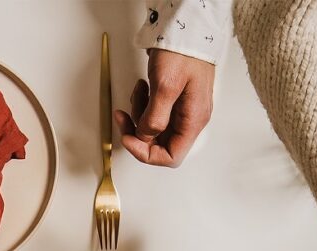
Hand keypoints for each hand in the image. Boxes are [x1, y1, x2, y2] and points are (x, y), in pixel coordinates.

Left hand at [116, 50, 215, 167]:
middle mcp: (190, 118)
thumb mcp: (165, 87)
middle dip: (138, 132)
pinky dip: (143, 103)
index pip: (171, 157)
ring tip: (138, 92)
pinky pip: (155, 111)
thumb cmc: (183, 53)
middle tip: (123, 117)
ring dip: (139, 114)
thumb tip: (144, 136)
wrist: (187, 27)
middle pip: (160, 143)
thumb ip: (154, 118)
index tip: (129, 138)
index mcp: (193, 120)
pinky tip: (142, 87)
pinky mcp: (174, 97)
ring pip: (154, 127)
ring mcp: (182, 108)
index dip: (146, 153)